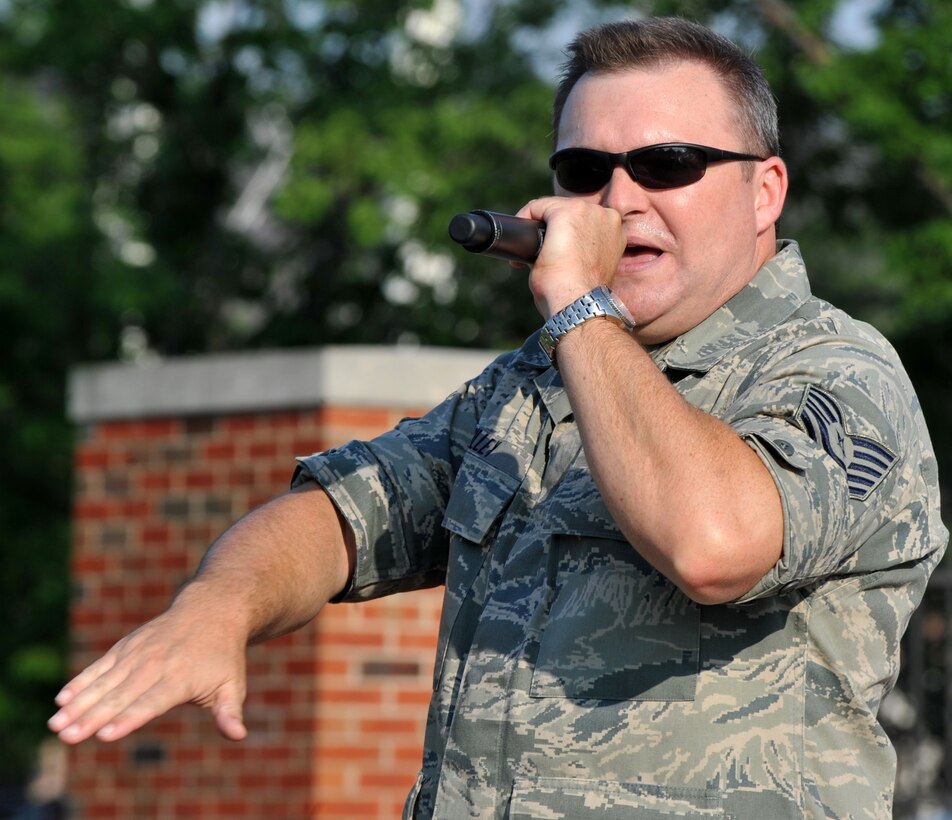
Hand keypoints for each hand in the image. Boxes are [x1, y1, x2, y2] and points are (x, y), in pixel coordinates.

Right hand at [48, 591, 248, 743]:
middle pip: (120, 695)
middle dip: (92, 717)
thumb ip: (229, 711)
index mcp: (180, 678)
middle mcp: (155, 664)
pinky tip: (62, 698)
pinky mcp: (128, 646)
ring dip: (79, 703)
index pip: (150, 703)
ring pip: (104, 682)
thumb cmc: (223, 655)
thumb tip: (239, 735)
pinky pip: (101, 665)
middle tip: (67, 737)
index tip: (105, 735)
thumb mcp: (233, 683)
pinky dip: (81, 681)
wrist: (212, 610)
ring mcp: (138, 653)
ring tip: (56, 724)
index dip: (128, 719)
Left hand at [515, 198, 625, 318]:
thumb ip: (583, 255)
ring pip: (553, 208)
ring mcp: (589, 211)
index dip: (562, 237)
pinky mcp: (567, 212)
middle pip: (568, 212)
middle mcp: (607, 217)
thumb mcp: (590, 270)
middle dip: (549, 230)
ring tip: (527, 252)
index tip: (549, 256)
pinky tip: (521, 238)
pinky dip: (527, 217)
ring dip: (539, 226)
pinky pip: (539, 206)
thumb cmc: (582, 296)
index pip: (583, 223)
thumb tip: (560, 252)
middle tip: (533, 257)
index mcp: (615, 233)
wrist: (578, 303)